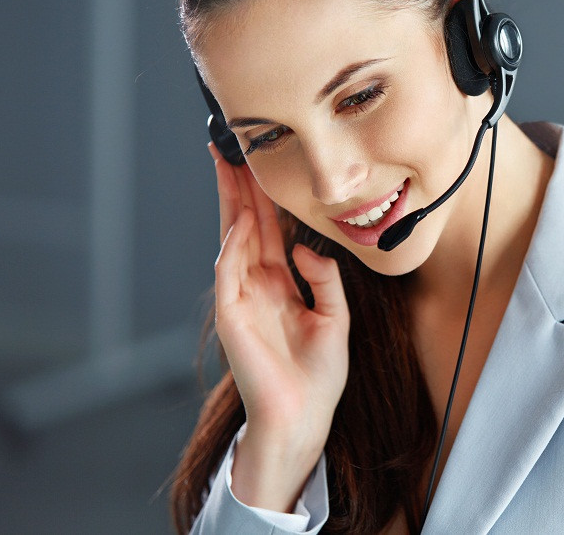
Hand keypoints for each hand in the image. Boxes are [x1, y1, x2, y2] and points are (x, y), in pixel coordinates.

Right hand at [209, 143, 349, 510]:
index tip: (258, 164)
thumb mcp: (335, 317)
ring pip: (232, 239)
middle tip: (230, 148)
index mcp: (281, 284)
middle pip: (245, 224)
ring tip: (229, 166)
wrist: (305, 416)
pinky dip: (233, 245)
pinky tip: (240, 219)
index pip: (269, 229)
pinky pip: (229, 272)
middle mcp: (258, 285)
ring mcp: (241, 298)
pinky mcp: (231, 316)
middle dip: (238, 187)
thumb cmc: (319, 375)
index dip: (263, 197)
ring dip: (231, 203)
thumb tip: (305, 247)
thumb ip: (325, 278)